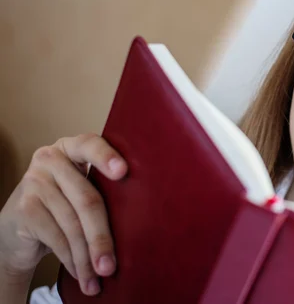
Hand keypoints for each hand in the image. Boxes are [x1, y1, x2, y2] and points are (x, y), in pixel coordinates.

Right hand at [0, 133, 127, 295]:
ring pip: (72, 224)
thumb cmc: (65, 204)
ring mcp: (34, 181)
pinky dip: (71, 259)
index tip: (123, 172)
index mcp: (73, 147)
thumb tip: (144, 218)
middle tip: (111, 266)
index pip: (90, 145)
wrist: (18, 226)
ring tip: (98, 278)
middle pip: (87, 199)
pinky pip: (56, 237)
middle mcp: (50, 158)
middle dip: (102, 237)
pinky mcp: (24, 206)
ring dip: (86, 257)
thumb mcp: (82, 188)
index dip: (106, 157)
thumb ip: (104, 188)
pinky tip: (81, 273)